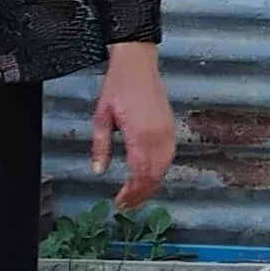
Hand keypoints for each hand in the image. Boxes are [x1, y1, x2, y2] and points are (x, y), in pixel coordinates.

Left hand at [92, 42, 176, 210]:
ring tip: (137, 196)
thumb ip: (101, 146)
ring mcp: (168, 132)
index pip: (138, 173)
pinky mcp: (171, 128)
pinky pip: (169, 157)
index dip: (131, 191)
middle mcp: (158, 135)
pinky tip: (149, 177)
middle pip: (154, 175)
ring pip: (164, 169)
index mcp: (140, 133)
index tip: (120, 201)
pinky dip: (160, 172)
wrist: (138, 64)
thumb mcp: (101, 116)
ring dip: (151, 185)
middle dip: (141, 194)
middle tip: (128, 205)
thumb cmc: (118, 86)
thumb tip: (98, 170)